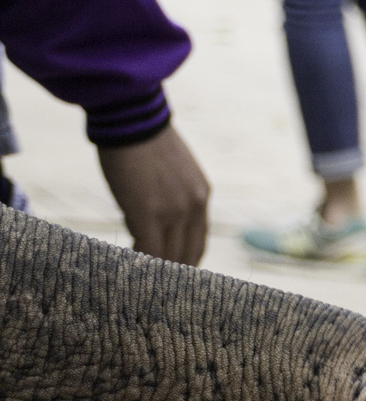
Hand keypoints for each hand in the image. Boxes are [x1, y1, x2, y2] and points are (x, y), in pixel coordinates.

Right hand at [97, 124, 209, 264]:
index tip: (175, 273)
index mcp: (201, 196)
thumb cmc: (141, 139)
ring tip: (141, 276)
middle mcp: (194, 207)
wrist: (130, 115)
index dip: (186, 260)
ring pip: (170, 256)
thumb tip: (154, 220)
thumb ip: (173, 197)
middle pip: (187, 254)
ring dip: (156, 269)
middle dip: (173, 272)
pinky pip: (149, 249)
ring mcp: (174, 211)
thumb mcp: (173, 171)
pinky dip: (141, 260)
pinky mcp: (149, 212)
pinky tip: (130, 262)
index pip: (198, 241)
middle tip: (157, 284)